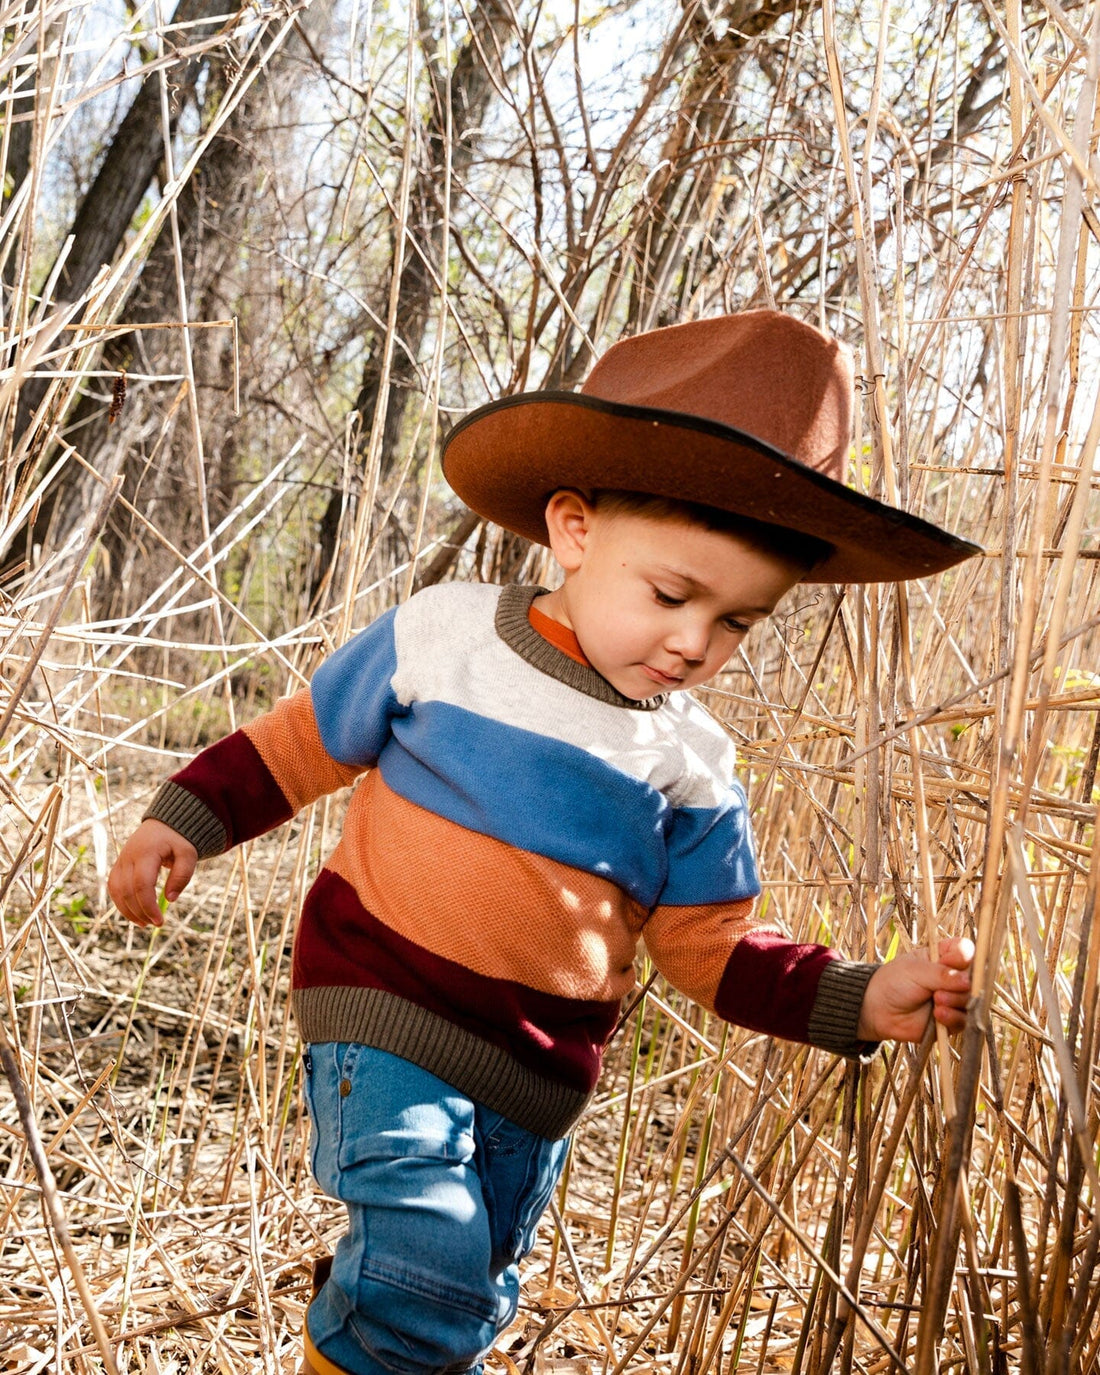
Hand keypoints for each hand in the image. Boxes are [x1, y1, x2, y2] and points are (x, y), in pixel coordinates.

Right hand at [108, 819, 197, 928]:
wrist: (163, 824)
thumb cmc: (178, 840)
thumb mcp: (188, 854)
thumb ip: (182, 875)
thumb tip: (170, 899)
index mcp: (146, 852)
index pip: (141, 885)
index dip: (148, 906)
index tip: (159, 921)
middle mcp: (128, 857)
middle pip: (126, 891)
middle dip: (139, 912)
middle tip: (156, 924)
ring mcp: (121, 861)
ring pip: (116, 891)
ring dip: (127, 911)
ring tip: (144, 923)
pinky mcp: (118, 866)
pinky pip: (114, 887)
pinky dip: (121, 902)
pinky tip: (135, 913)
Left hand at [857, 936, 974, 1041]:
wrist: (878, 1010)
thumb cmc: (894, 982)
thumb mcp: (915, 971)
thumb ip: (941, 974)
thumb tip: (968, 982)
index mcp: (943, 956)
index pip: (965, 950)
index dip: (963, 956)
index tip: (950, 961)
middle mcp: (953, 976)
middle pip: (974, 978)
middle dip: (960, 985)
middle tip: (938, 990)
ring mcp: (954, 998)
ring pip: (971, 1000)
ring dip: (955, 1001)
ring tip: (936, 1001)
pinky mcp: (952, 1019)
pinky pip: (965, 1020)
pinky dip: (953, 1018)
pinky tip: (937, 1016)